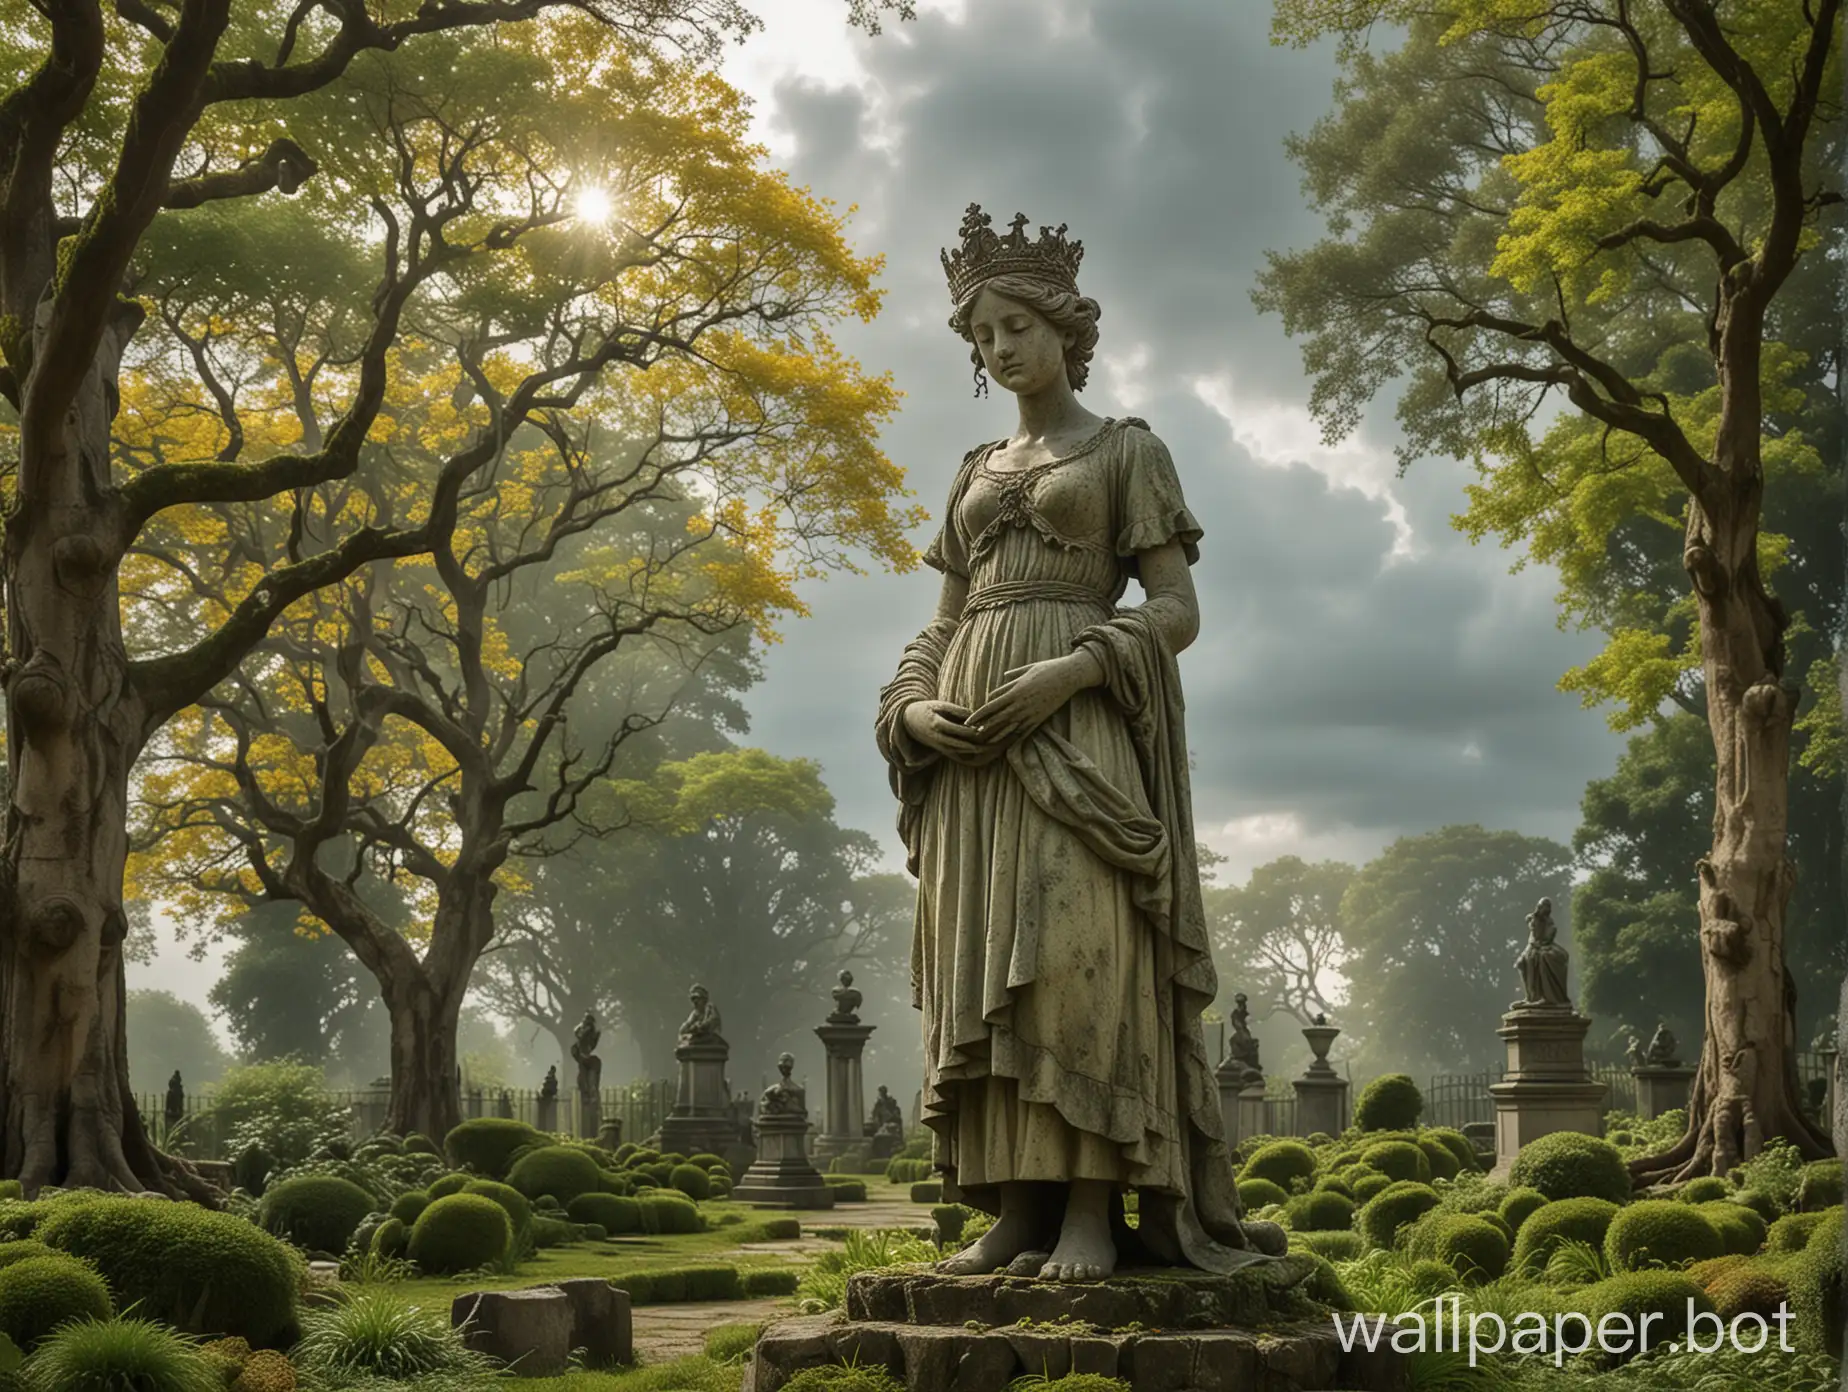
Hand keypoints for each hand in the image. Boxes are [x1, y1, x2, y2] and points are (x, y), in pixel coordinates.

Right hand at [902, 699, 990, 760]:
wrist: (907, 720)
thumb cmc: (925, 709)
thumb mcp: (939, 705)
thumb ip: (956, 710)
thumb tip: (973, 714)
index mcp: (937, 724)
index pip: (957, 730)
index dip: (971, 730)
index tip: (984, 729)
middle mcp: (937, 737)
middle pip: (959, 743)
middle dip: (974, 745)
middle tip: (990, 744)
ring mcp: (937, 745)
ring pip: (957, 750)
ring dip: (971, 751)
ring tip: (986, 749)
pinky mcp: (938, 749)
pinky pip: (953, 753)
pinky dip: (965, 753)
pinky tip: (975, 752)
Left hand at [965, 656, 1090, 745]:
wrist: (1068, 676)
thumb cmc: (1048, 669)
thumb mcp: (1028, 668)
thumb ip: (1013, 676)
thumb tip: (1003, 678)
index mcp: (1015, 691)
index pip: (991, 706)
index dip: (979, 714)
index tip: (969, 720)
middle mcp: (1021, 704)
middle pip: (997, 719)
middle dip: (984, 727)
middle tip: (972, 734)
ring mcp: (1031, 712)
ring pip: (1010, 727)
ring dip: (997, 734)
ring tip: (986, 741)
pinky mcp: (1041, 718)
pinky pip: (1025, 730)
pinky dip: (1015, 736)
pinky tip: (1008, 742)